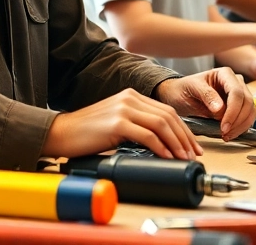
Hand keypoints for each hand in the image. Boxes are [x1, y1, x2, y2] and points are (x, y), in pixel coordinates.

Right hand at [41, 88, 200, 160]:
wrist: (61, 133)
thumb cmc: (86, 133)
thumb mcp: (115, 123)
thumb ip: (135, 125)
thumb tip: (160, 145)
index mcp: (131, 96)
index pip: (166, 111)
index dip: (183, 129)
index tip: (192, 146)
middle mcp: (129, 98)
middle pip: (168, 116)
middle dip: (185, 138)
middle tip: (193, 155)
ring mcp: (123, 109)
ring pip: (161, 124)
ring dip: (176, 143)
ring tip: (183, 158)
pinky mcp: (116, 123)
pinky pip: (147, 135)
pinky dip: (161, 147)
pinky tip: (167, 157)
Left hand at [154, 67, 255, 139]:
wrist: (180, 95)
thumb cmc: (184, 89)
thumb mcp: (191, 89)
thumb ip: (206, 95)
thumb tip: (220, 109)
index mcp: (224, 74)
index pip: (237, 93)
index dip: (233, 111)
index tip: (223, 126)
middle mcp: (236, 82)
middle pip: (247, 102)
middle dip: (237, 121)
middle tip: (224, 133)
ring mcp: (240, 94)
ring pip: (251, 111)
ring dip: (241, 126)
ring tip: (226, 135)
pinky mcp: (240, 106)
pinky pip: (248, 117)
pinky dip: (241, 128)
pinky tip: (229, 134)